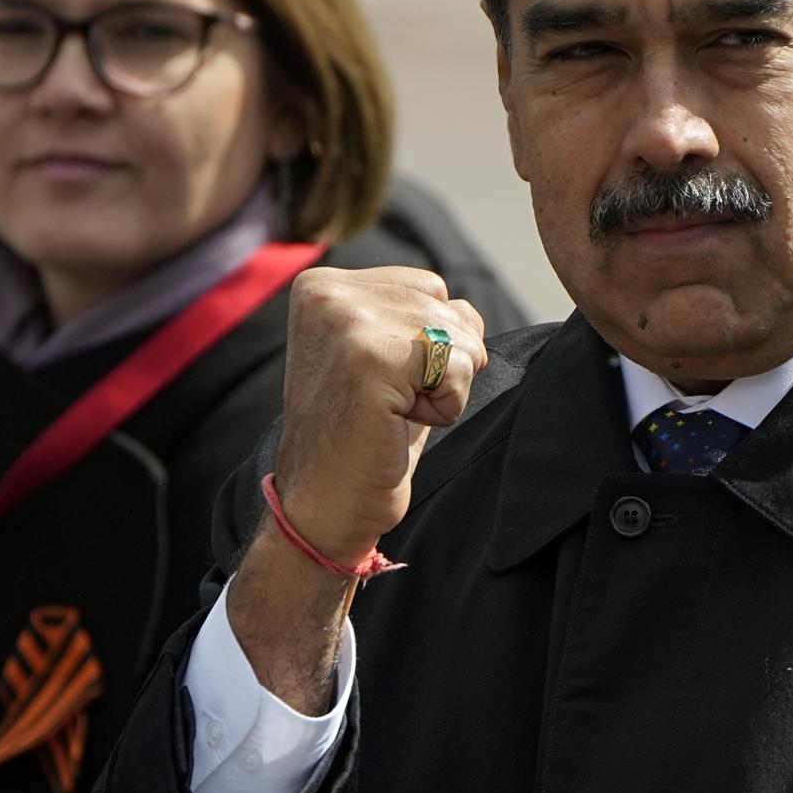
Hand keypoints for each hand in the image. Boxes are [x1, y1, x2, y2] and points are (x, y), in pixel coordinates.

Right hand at [228, 267, 485, 713]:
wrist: (323, 507)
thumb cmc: (364, 437)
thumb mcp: (389, 359)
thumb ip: (421, 319)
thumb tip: (469, 313)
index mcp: (323, 286)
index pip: (430, 288)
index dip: (427, 345)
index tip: (378, 383)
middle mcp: (328, 293)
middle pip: (448, 307)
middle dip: (439, 365)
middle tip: (385, 404)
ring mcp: (347, 321)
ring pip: (459, 335)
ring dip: (442, 387)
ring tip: (389, 414)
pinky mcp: (371, 358)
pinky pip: (458, 368)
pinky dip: (445, 406)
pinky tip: (397, 424)